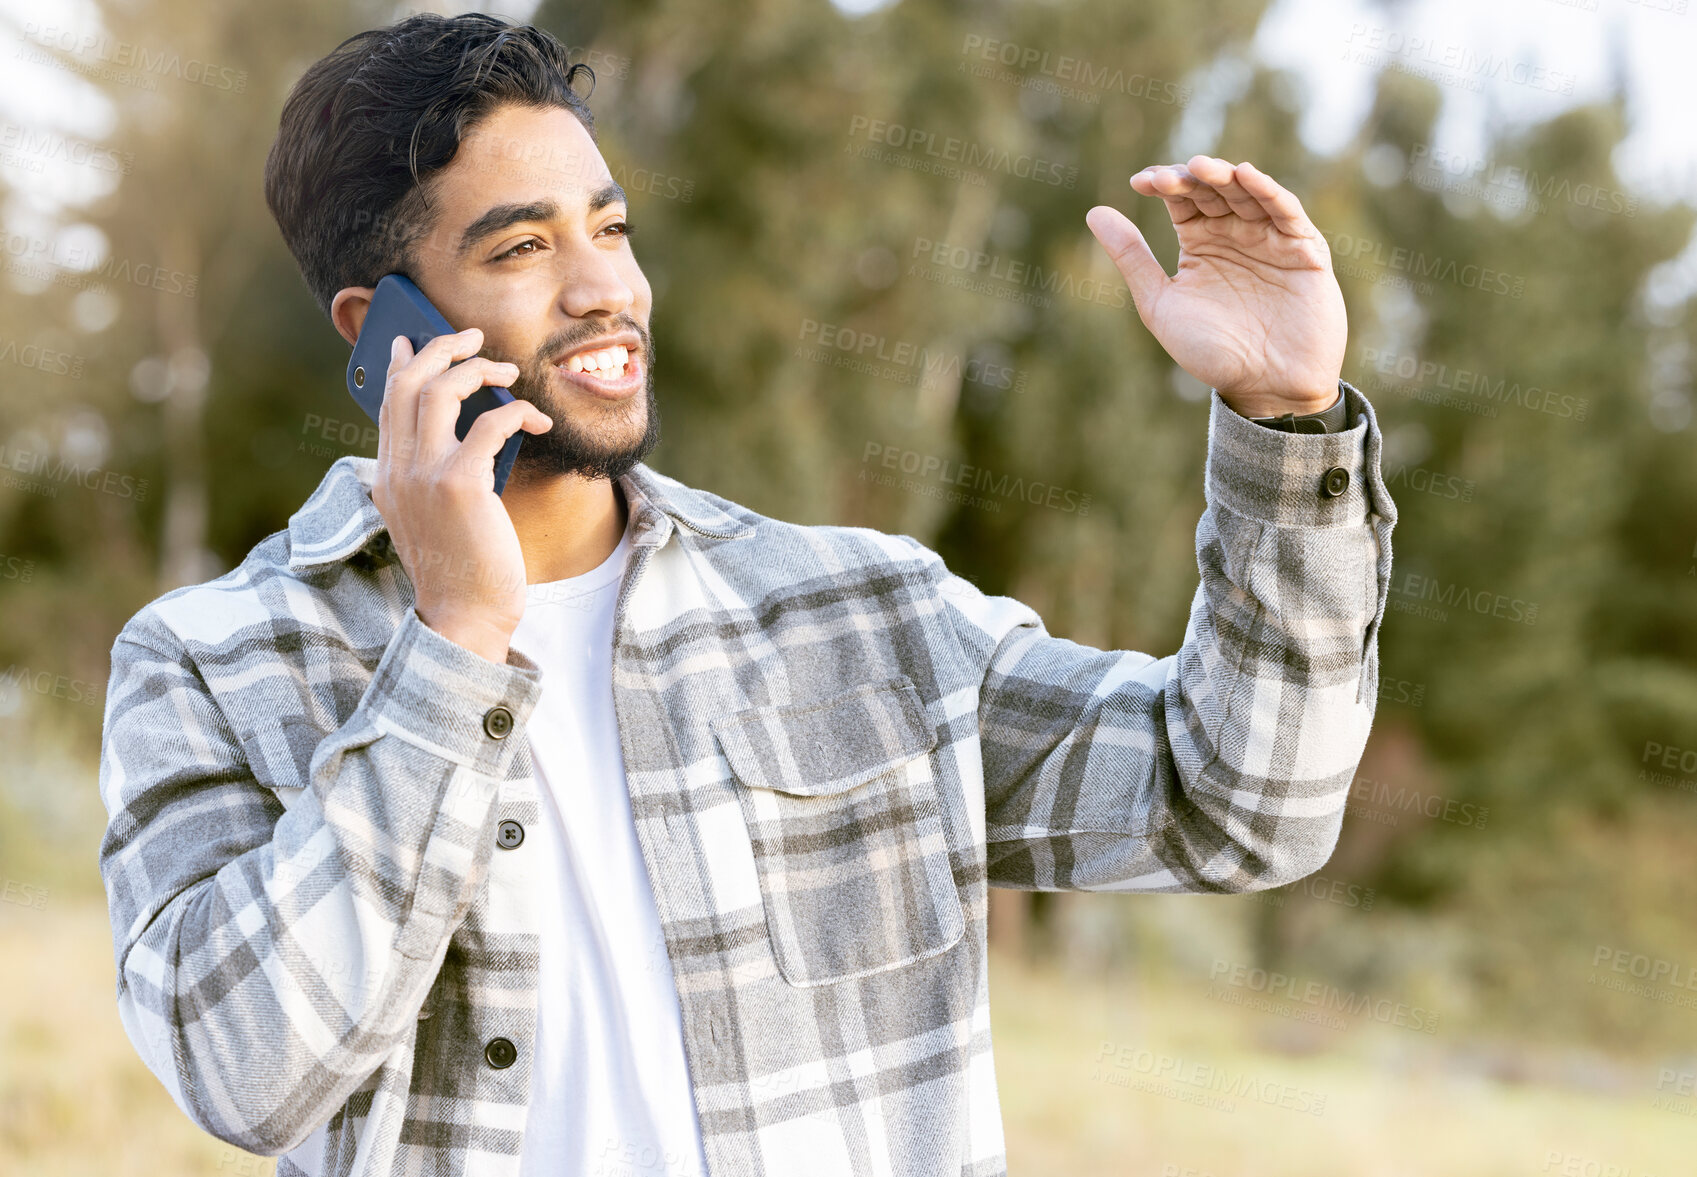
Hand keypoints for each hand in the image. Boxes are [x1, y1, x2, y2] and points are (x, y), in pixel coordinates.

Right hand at [370, 327, 554, 661]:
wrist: (463, 618)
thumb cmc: (461, 571)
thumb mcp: (434, 519)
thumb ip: (435, 478)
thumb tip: (466, 440)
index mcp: (388, 478)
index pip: (386, 404)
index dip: (399, 364)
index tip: (409, 339)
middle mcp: (398, 470)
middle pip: (408, 383)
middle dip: (440, 348)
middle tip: (471, 336)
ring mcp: (425, 475)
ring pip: (442, 390)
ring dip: (479, 369)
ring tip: (508, 369)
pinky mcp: (462, 485)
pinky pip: (490, 423)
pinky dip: (518, 411)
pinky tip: (538, 421)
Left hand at [1085, 155, 1345, 418]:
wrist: (1264, 389)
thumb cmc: (1211, 352)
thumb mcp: (1161, 304)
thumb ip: (1132, 259)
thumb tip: (1094, 211)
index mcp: (1201, 242)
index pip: (1181, 199)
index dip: (1163, 184)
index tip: (1140, 183)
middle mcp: (1235, 233)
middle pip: (1213, 190)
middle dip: (1190, 178)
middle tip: (1167, 178)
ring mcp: (1271, 238)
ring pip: (1248, 193)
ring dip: (1226, 176)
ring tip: (1200, 168)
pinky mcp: (1305, 249)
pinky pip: (1286, 213)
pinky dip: (1268, 192)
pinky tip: (1247, 177)